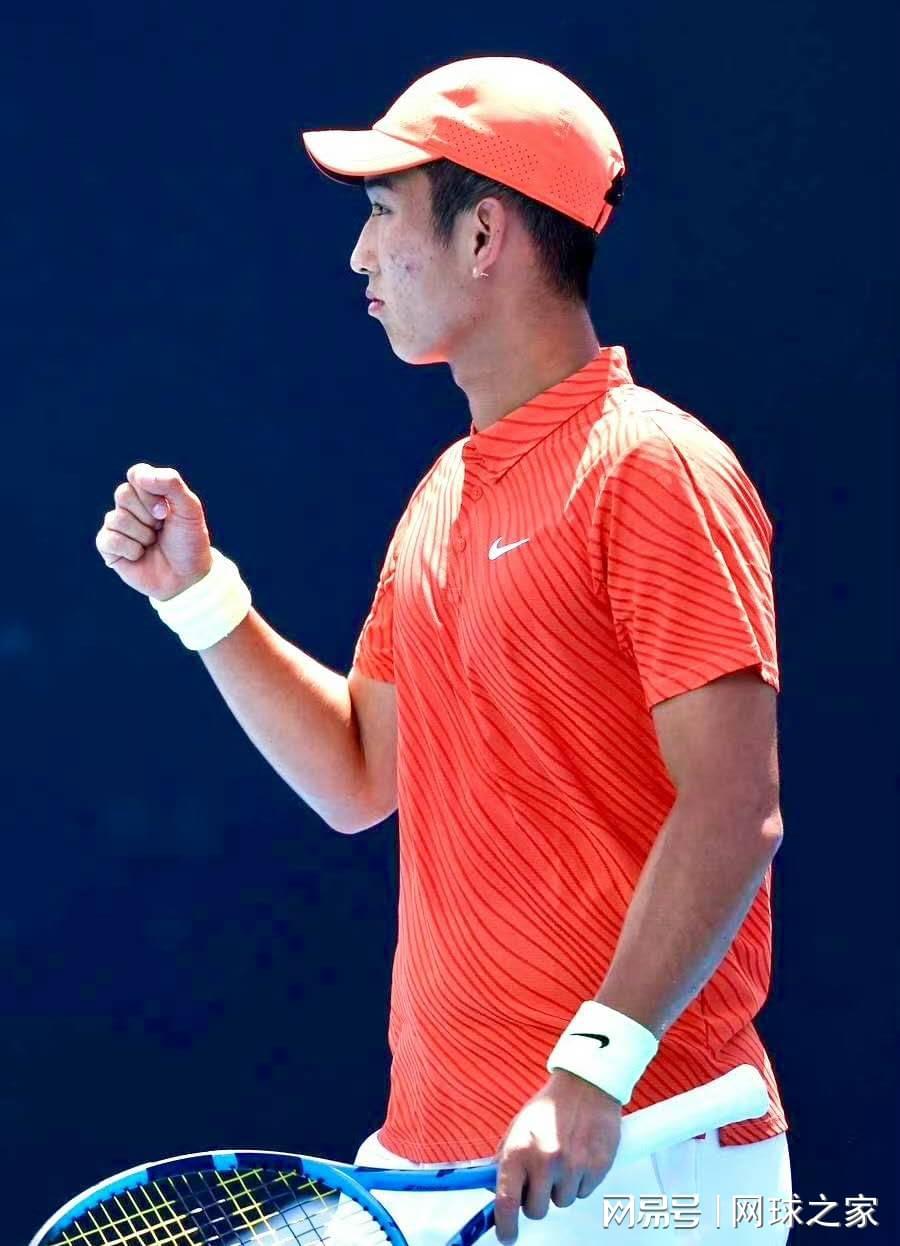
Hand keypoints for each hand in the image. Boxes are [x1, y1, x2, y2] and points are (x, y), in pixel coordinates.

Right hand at [95, 464, 212, 599]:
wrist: (188, 577)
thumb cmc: (189, 541)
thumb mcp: (190, 509)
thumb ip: (171, 483)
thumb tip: (139, 476)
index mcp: (149, 492)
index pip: (136, 474)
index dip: (149, 491)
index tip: (165, 510)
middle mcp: (130, 506)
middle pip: (122, 493)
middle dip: (148, 515)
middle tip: (161, 528)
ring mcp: (118, 526)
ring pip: (116, 518)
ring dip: (142, 535)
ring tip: (153, 543)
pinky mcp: (108, 547)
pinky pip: (108, 539)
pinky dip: (130, 549)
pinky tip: (140, 555)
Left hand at [492, 1070, 621, 1244]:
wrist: (585, 1085)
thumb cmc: (549, 1108)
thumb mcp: (517, 1130)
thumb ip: (505, 1162)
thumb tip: (495, 1193)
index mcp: (519, 1151)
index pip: (506, 1202)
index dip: (505, 1226)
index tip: (507, 1235)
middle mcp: (545, 1161)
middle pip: (537, 1210)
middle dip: (537, 1200)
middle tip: (541, 1179)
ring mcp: (573, 1166)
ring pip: (562, 1202)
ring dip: (561, 1187)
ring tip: (564, 1158)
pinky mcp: (597, 1167)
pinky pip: (584, 1192)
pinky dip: (581, 1180)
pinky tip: (580, 1156)